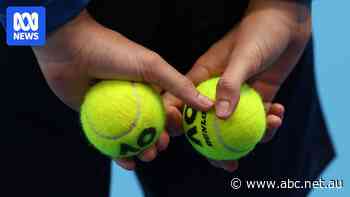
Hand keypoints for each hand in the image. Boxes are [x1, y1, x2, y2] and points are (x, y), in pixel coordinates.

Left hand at [32, 10, 212, 169]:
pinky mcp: (98, 120)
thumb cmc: (113, 52)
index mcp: (150, 87)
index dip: (174, 123)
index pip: (167, 110)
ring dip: (142, 150)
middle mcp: (135, 100)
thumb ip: (180, 86)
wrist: (70, 49)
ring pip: (132, 137)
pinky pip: (111, 141)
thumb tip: (208, 105)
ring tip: (147, 156)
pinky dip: (119, 154)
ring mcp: (116, 111)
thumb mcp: (152, 66)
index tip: (176, 130)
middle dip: (159, 140)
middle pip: (151, 126)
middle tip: (159, 147)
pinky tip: (127, 162)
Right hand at [164, 0, 310, 170]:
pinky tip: (279, 113)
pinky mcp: (258, 96)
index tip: (186, 139)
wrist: (286, 21)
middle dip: (216, 147)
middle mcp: (217, 90)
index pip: (182, 104)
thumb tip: (221, 118)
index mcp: (203, 78)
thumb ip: (231, 84)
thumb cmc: (259, 30)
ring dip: (252, 135)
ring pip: (236, 126)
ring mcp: (238, 95)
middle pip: (208, 124)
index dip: (178, 124)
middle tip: (229, 163)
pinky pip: (259, 117)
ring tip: (270, 128)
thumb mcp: (243, 55)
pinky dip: (269, 121)